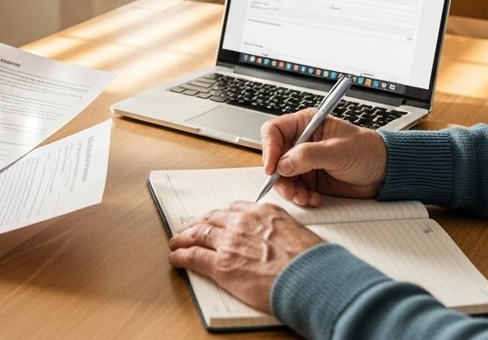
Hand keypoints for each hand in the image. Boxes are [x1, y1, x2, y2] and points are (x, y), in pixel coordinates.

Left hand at [168, 201, 322, 311]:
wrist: (311, 277)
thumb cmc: (312, 262)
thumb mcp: (298, 234)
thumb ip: (280, 233)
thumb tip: (277, 243)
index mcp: (263, 212)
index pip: (232, 210)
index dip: (218, 216)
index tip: (214, 220)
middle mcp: (243, 222)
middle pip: (211, 219)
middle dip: (197, 224)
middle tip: (189, 229)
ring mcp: (230, 242)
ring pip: (198, 234)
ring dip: (183, 238)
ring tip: (177, 242)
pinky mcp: (222, 265)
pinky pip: (193, 257)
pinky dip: (180, 257)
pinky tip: (176, 259)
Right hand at [261, 112, 386, 205]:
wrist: (384, 173)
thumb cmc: (367, 152)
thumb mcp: (338, 151)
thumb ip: (308, 156)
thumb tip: (283, 164)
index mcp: (307, 124)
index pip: (274, 131)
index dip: (269, 148)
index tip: (272, 167)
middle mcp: (302, 142)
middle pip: (275, 157)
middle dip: (279, 176)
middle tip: (289, 189)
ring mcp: (305, 162)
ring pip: (282, 176)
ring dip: (290, 190)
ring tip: (304, 197)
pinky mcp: (310, 179)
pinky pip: (294, 189)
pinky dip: (300, 196)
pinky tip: (313, 198)